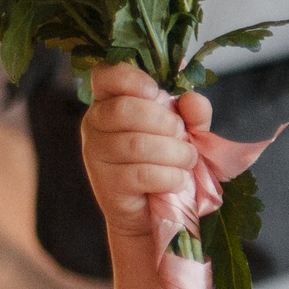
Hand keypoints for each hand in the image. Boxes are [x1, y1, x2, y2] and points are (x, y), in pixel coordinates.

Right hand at [79, 63, 206, 241]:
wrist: (154, 213)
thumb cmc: (167, 163)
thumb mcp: (186, 133)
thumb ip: (192, 114)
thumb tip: (193, 100)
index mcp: (110, 101)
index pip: (105, 75)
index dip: (129, 78)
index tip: (155, 91)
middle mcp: (95, 124)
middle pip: (125, 109)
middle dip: (165, 122)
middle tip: (182, 137)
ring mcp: (96, 155)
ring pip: (136, 144)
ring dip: (174, 152)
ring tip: (187, 160)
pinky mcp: (107, 185)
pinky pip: (142, 174)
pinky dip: (169, 176)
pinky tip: (178, 180)